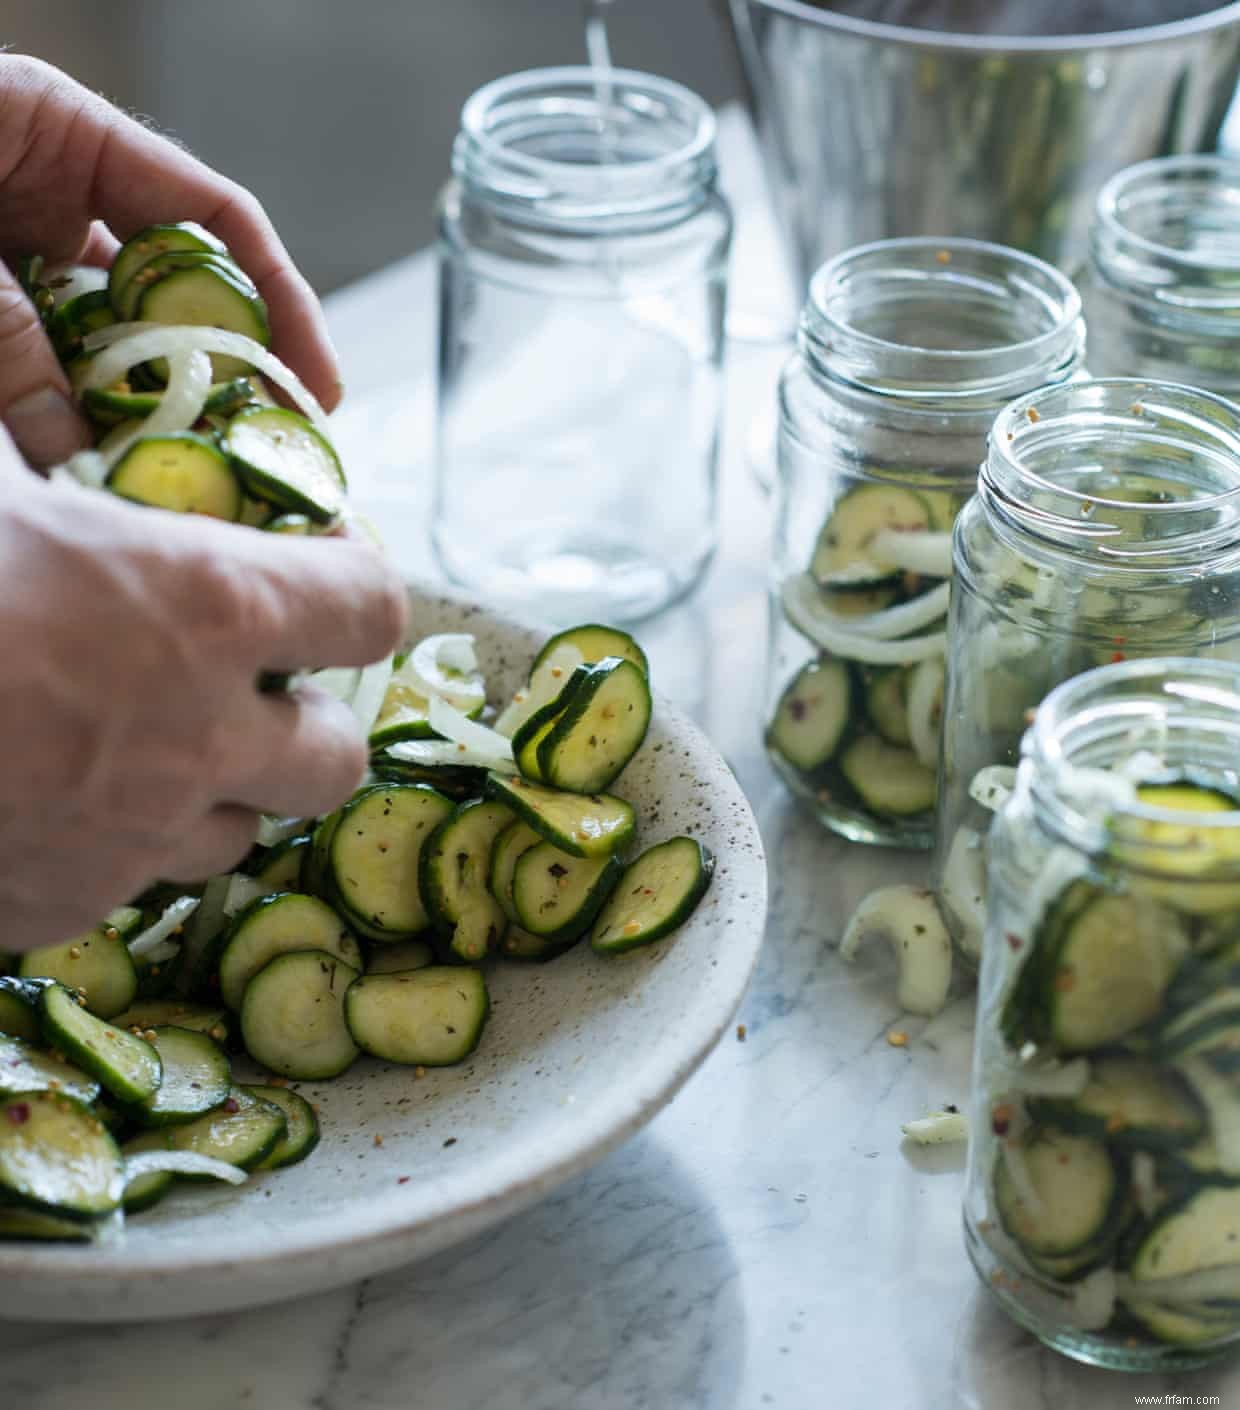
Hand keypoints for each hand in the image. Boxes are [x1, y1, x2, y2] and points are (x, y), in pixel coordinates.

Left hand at [0, 55, 341, 467]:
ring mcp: (20, 239)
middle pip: (178, 285)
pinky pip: (55, 348)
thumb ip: (11, 336)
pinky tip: (95, 443)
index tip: (318, 385)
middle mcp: (57, 188)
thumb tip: (70, 446)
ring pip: (114, 331)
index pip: (219, 218)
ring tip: (177, 460)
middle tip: (256, 444)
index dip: (283, 303)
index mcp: (71, 132)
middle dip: (220, 369)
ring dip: (141, 397)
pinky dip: (73, 397)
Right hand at [0, 447, 407, 950]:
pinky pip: (128, 884)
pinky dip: (114, 844)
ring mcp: (134, 835)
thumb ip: (21, 410)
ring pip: (242, 833)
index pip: (371, 607)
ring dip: (220, 789)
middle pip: (339, 755)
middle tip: (250, 683)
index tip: (323, 567)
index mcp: (209, 606)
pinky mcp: (57, 904)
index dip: (357, 584)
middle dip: (309, 719)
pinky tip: (49, 795)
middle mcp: (200, 736)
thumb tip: (22, 339)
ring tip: (149, 742)